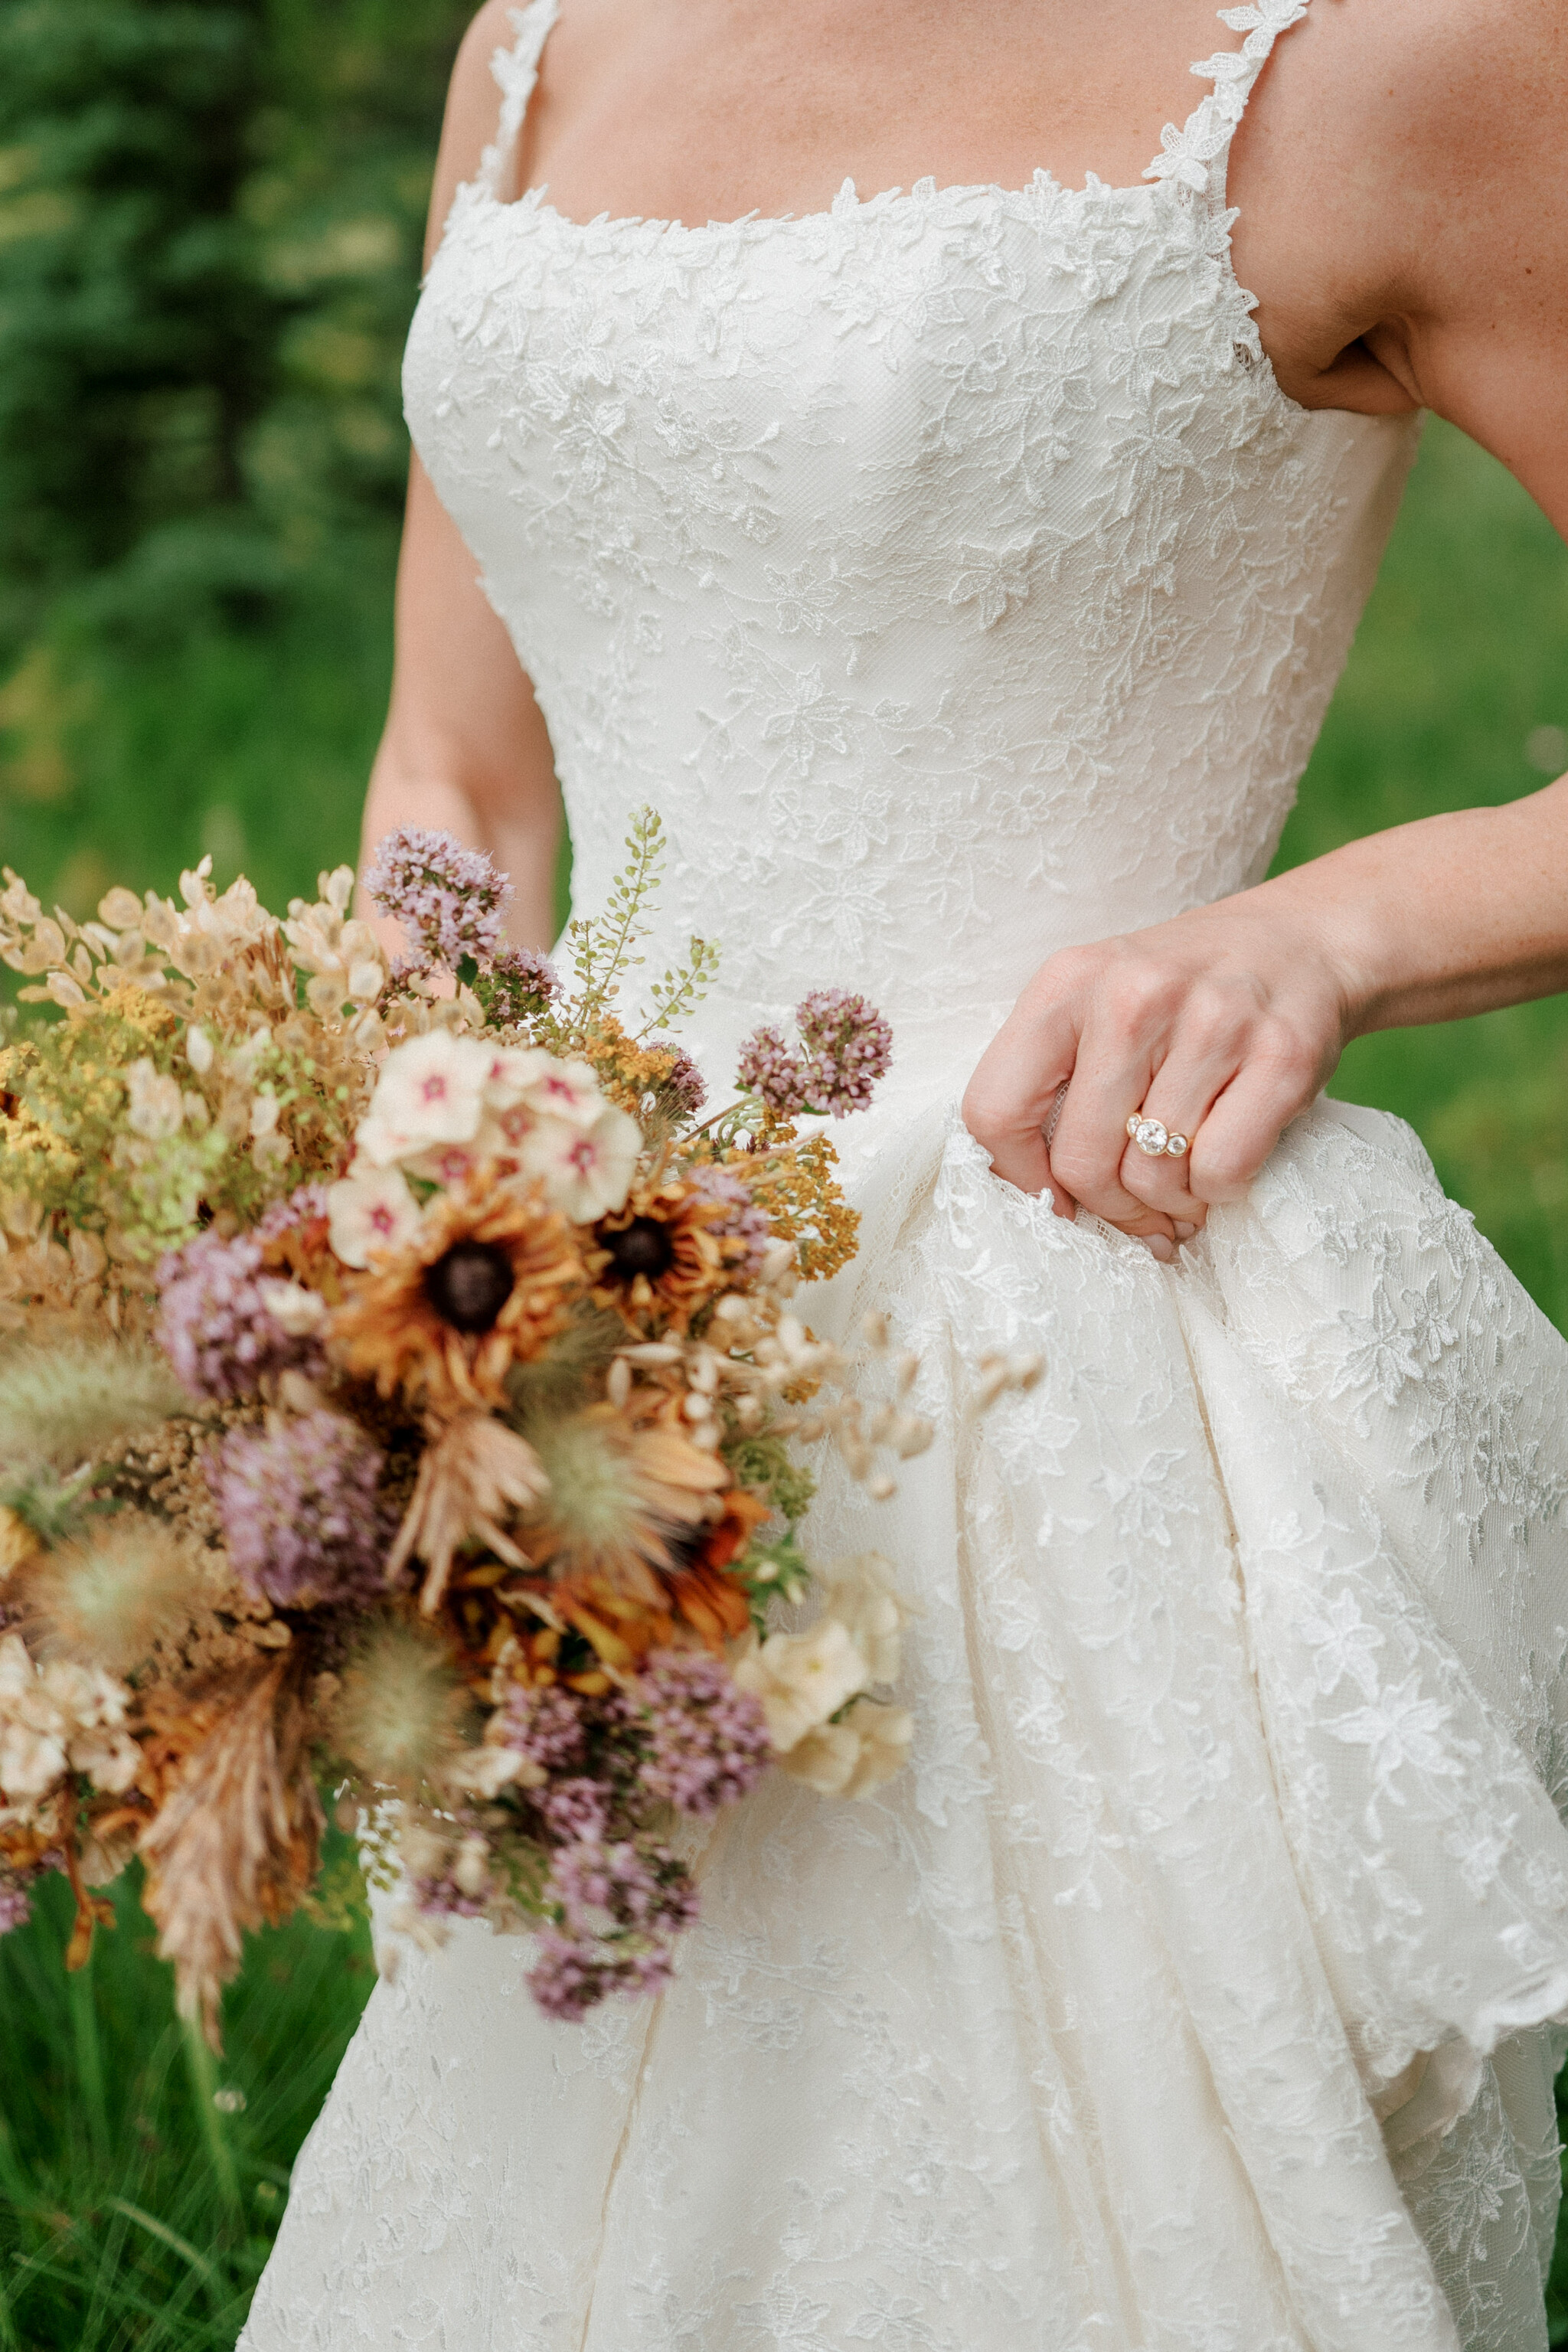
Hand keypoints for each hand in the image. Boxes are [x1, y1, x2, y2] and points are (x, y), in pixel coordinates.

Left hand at [960, 886, 1356, 1248]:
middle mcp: (1132, 994)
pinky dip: (1219, 1191)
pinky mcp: (1280, 1055)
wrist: (1305, 941)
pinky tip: (1222, 1166)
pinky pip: (1221, 1171)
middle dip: (1108, 1206)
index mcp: (1067, 981)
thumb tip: (1035, 1193)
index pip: (994, 1108)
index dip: (1018, 1178)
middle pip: (1081, 1161)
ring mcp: (1212, 1022)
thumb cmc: (1183, 993)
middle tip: (1135, 1207)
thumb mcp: (1098, 1000)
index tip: (1053, 1200)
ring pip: (1153, 1176)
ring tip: (1183, 1182)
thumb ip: (1052, 1076)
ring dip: (1168, 1202)